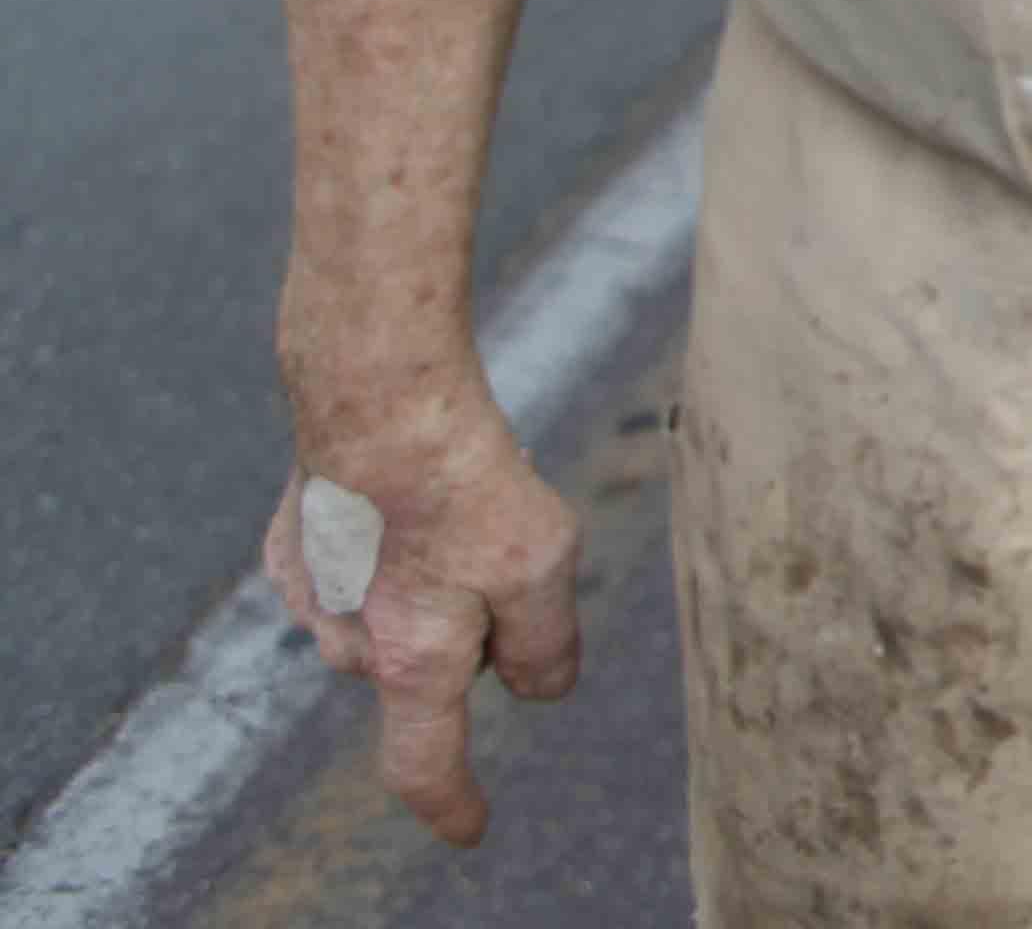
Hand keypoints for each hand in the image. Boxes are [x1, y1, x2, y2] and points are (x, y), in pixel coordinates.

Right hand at [265, 384, 579, 846]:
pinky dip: (392, 538)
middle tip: (499, 545)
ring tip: (456, 502)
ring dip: (430, 577)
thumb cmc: (465, 482)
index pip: (424, 764)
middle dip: (471, 629)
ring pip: (391, 611)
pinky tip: (411, 487)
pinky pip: (358, 562)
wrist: (378, 398)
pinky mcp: (291, 543)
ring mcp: (309, 594)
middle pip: (426, 665)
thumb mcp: (540, 564)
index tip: (470, 829)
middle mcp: (345, 642)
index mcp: (409, 663)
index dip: (450, 802)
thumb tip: (540, 691)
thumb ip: (544, 644)